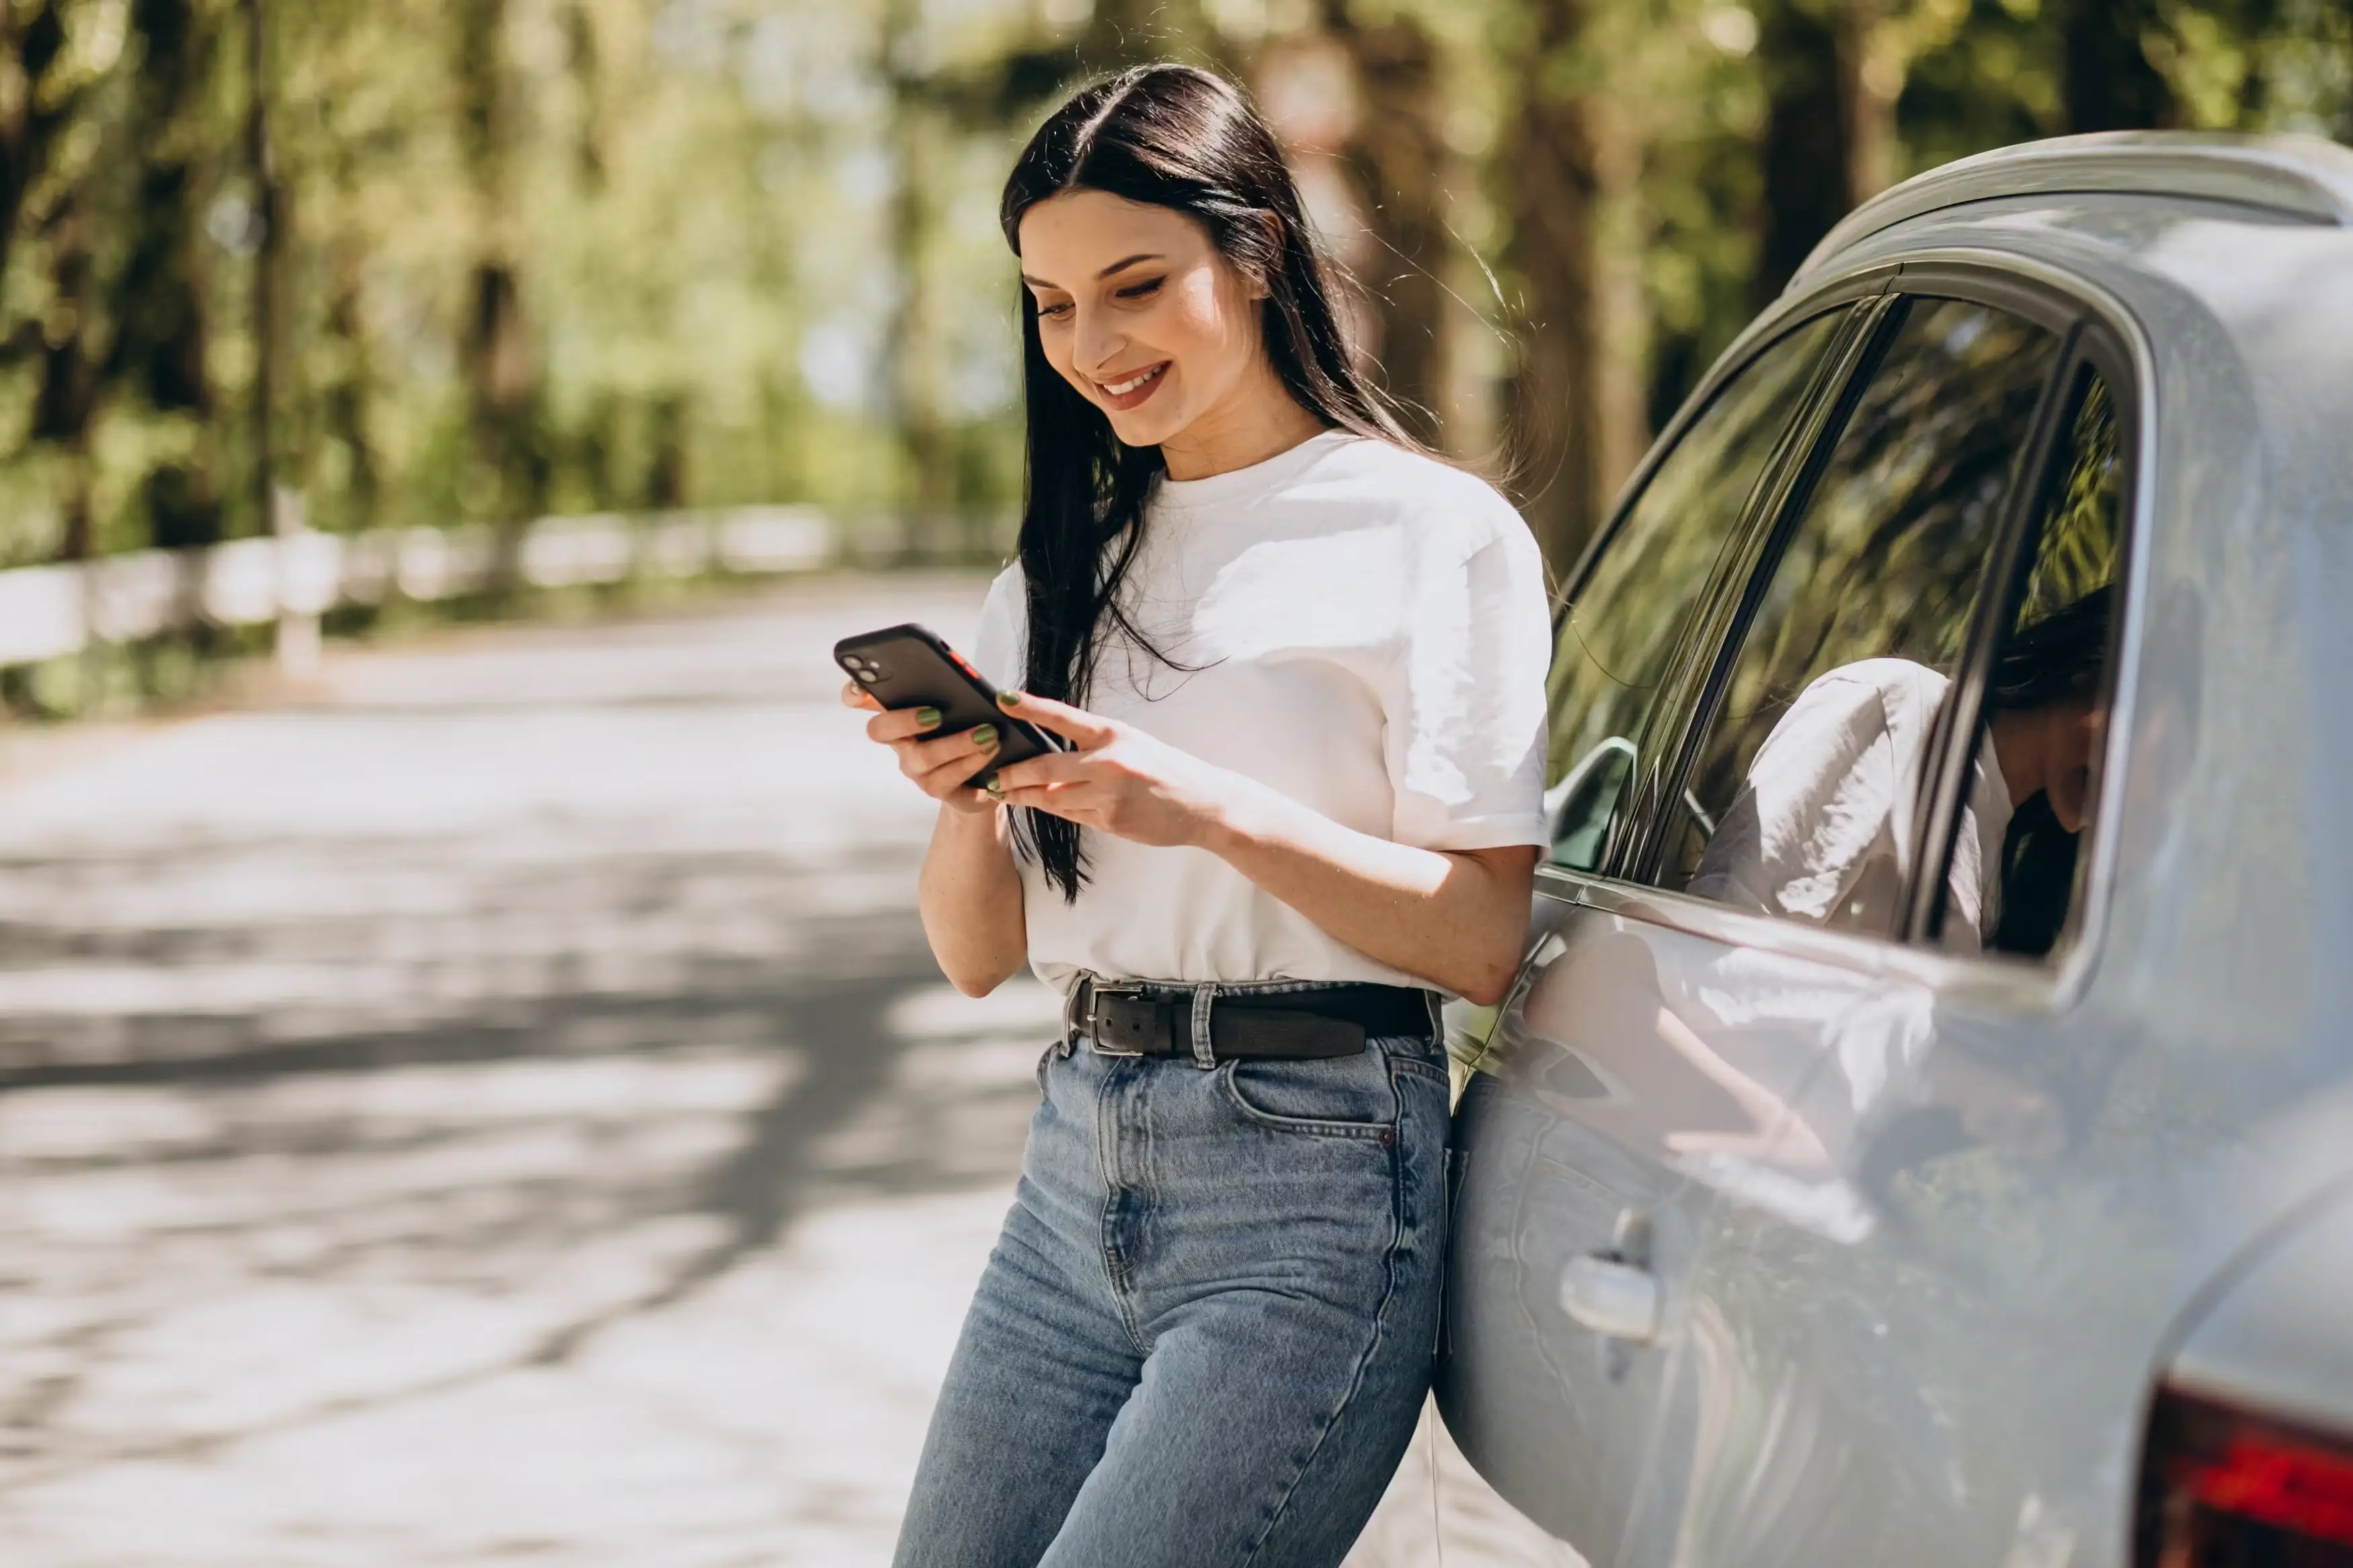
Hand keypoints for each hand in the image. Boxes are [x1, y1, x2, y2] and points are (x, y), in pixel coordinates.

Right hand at [842, 681, 1001, 815]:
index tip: (862, 688)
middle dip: (904, 720)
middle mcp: (899, 742)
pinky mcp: (937, 789)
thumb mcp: (960, 701)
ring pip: (922, 757)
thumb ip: (951, 684)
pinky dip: (971, 762)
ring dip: (957, 743)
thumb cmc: (968, 727)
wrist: (987, 774)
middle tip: (936, 714)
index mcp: (899, 713)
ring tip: (987, 733)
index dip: (855, 693)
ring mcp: (915, 769)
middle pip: (880, 730)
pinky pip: (948, 778)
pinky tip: (990, 750)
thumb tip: (963, 673)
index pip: (860, 699)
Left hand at [987, 690, 1243, 848]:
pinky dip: (1054, 810)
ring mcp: (1110, 796)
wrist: (1203, 804)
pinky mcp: (1111, 821)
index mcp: (1114, 735)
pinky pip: (1071, 816)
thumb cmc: (1164, 769)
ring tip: (1004, 792)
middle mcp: (1110, 763)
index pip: (1063, 718)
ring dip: (1026, 797)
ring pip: (1053, 798)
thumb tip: (1047, 752)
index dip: (1030, 708)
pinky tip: (1040, 804)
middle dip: (1014, 774)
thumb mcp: (1131, 744)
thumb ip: (1093, 747)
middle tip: (993, 776)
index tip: (1002, 698)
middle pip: (1046, 768)